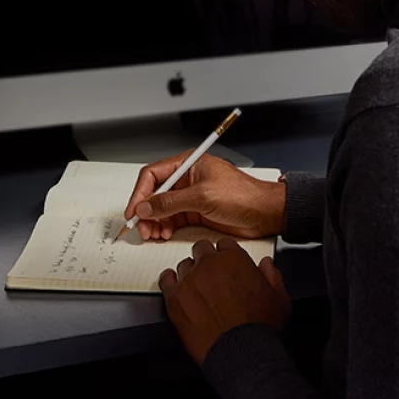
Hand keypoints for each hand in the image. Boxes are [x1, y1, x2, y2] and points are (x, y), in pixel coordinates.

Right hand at [124, 153, 285, 240]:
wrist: (264, 214)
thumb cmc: (243, 196)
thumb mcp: (202, 197)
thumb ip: (171, 202)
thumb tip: (146, 207)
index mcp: (188, 164)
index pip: (153, 175)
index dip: (140, 193)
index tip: (134, 211)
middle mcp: (187, 179)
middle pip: (155, 193)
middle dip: (146, 211)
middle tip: (142, 227)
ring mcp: (190, 196)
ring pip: (162, 209)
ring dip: (154, 222)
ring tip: (154, 234)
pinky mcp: (196, 212)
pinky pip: (172, 219)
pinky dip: (165, 227)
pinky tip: (164, 234)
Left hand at [159, 238, 290, 365]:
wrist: (241, 353)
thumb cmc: (259, 328)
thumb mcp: (279, 298)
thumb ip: (272, 276)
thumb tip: (266, 265)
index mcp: (234, 259)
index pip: (224, 244)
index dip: (226, 255)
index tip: (227, 264)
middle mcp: (209, 265)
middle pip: (201, 250)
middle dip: (207, 259)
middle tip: (212, 275)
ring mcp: (189, 281)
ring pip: (184, 265)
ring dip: (191, 273)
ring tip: (197, 288)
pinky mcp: (174, 299)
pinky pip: (166, 280)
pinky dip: (170, 282)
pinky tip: (175, 286)